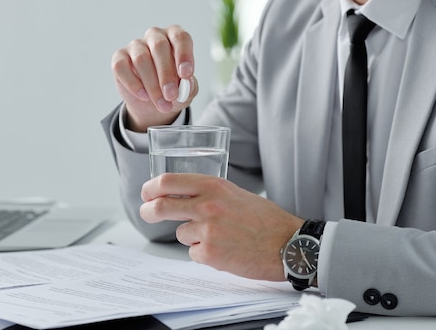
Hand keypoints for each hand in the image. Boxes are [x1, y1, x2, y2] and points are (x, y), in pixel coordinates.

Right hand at [111, 25, 197, 131]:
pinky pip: (121, 67)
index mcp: (175, 38)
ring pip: (141, 58)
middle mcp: (155, 37)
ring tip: (161, 103)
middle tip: (171, 95)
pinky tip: (144, 95)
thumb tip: (187, 83)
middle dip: (166, 74)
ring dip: (152, 85)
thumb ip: (189, 86)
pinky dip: (133, 84)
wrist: (152, 106)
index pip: (180, 37)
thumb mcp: (187, 92)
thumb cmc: (172, 91)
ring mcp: (136, 46)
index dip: (184, 54)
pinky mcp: (119, 58)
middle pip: (159, 46)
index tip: (186, 74)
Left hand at [140, 173, 304, 280]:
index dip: (151, 188)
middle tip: (147, 213)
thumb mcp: (235, 194)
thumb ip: (209, 193)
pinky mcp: (210, 253)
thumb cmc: (266, 220)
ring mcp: (207, 230)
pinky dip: (205, 254)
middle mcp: (207, 205)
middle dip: (148, 211)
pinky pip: (194, 253)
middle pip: (160, 206)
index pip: (168, 181)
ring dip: (193, 237)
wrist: (289, 244)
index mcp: (213, 186)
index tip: (146, 193)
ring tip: (221, 237)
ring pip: (181, 234)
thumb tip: (181, 196)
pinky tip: (226, 250)